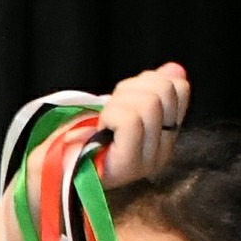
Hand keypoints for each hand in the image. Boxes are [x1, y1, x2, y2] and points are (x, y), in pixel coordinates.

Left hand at [94, 61, 191, 185]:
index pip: (180, 89)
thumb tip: (175, 69)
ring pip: (149, 104)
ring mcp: (148, 159)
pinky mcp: (130, 164)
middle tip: (113, 107)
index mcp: (165, 134)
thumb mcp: (121, 106)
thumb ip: (150, 89)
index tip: (127, 95)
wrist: (60, 171)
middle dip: (133, 88)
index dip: (151, 79)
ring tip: (106, 120)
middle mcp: (163, 149)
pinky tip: (102, 127)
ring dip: (119, 102)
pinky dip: (111, 115)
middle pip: (165, 91)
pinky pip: (130, 120)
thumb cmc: (87, 138)